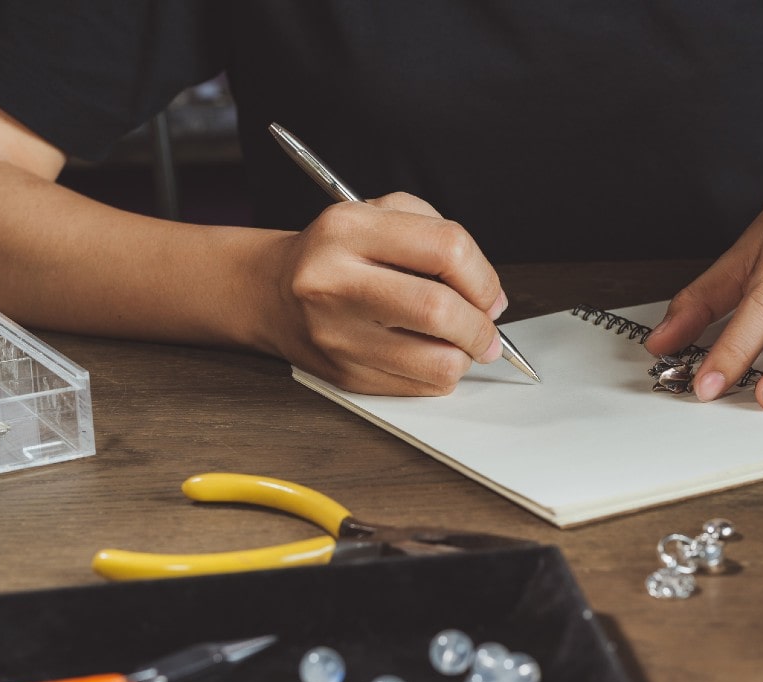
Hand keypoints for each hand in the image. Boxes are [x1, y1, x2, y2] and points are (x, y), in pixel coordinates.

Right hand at [262, 192, 504, 394]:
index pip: (447, 250)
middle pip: (439, 310)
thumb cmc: (339, 253)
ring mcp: (336, 334)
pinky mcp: (343, 375)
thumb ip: (439, 235)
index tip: (491, 295)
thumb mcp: (380, 214)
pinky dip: (439, 374)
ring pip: (436, 361)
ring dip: (465, 356)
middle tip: (488, 331)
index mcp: (349, 229)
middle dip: (481, 327)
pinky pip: (419, 387)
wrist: (271, 292)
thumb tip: (489, 296)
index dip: (484, 277)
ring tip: (459, 343)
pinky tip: (426, 355)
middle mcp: (334, 282)